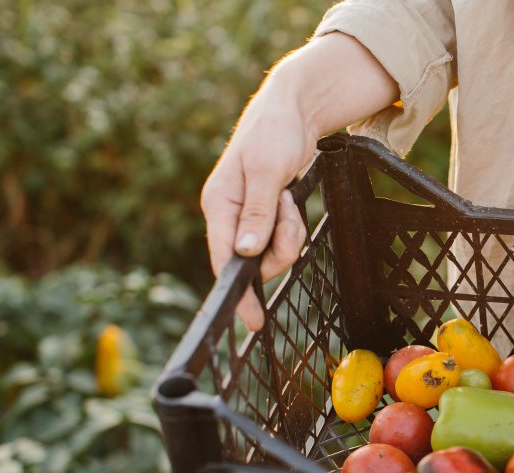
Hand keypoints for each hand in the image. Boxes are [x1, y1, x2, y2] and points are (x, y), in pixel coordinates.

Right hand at [201, 77, 310, 330]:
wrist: (294, 110)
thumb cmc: (275, 133)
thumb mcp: (268, 172)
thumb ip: (258, 213)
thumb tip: (246, 253)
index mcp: (219, 205)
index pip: (224, 260)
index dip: (238, 293)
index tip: (252, 322)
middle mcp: (230, 216)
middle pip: (256, 261)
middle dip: (281, 244)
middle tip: (288, 211)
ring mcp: (248, 217)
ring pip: (273, 252)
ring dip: (290, 231)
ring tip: (289, 198)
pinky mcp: (266, 216)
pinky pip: (283, 238)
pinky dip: (293, 224)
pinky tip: (292, 198)